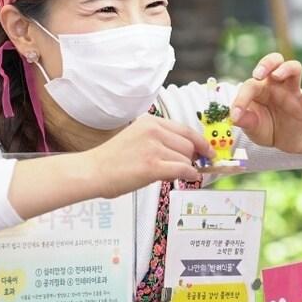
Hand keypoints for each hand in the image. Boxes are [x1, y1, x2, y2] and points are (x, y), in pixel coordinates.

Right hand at [86, 114, 213, 197]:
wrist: (92, 171)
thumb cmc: (113, 159)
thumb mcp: (137, 138)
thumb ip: (160, 140)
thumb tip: (188, 153)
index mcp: (150, 122)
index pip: (185, 130)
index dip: (200, 142)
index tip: (208, 151)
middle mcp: (153, 131)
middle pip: (189, 145)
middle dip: (190, 158)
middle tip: (184, 168)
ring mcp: (153, 148)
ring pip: (186, 159)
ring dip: (184, 169)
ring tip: (167, 174)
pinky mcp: (153, 166)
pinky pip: (183, 169)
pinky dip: (190, 175)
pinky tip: (188, 178)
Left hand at [230, 52, 301, 150]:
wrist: (283, 141)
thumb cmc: (264, 127)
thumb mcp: (252, 126)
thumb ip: (245, 121)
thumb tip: (234, 118)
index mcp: (258, 88)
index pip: (250, 86)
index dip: (241, 99)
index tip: (235, 116)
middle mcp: (275, 84)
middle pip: (275, 61)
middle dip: (267, 63)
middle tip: (258, 74)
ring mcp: (291, 92)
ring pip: (294, 68)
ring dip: (286, 69)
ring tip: (277, 76)